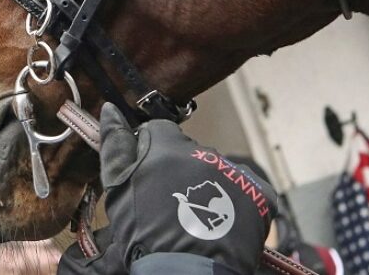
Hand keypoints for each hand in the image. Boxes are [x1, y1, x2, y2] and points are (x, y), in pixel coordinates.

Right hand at [58, 104, 274, 273]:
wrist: (189, 273)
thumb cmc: (146, 238)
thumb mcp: (118, 190)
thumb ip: (115, 145)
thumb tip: (110, 109)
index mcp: (167, 148)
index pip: (158, 131)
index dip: (149, 152)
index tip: (147, 177)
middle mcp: (203, 153)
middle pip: (187, 152)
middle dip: (177, 171)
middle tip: (169, 205)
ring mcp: (233, 171)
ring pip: (215, 170)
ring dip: (206, 186)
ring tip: (196, 219)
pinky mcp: (258, 192)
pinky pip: (245, 187)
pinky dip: (236, 202)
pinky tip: (221, 223)